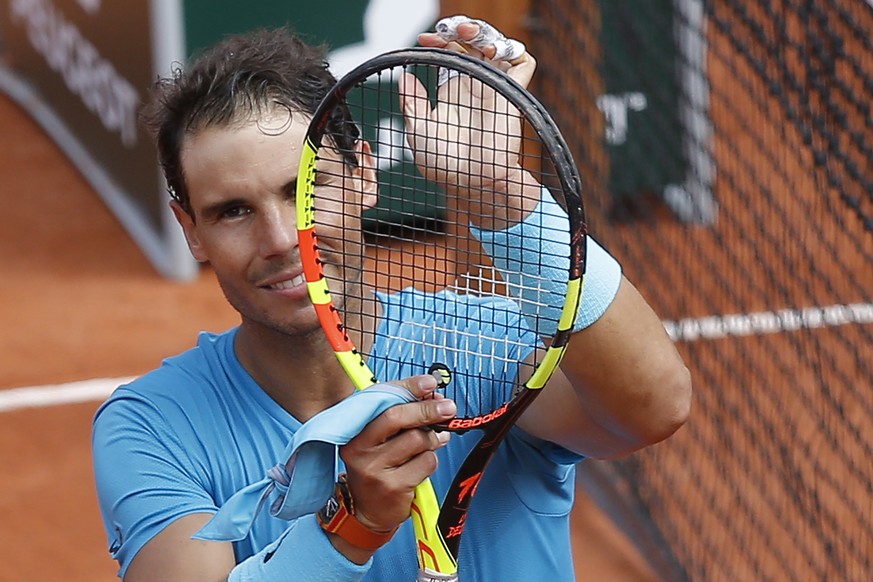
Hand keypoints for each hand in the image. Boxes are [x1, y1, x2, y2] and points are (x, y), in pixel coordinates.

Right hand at [339, 374, 455, 533]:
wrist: (368, 513)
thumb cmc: (379, 470)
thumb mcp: (379, 442)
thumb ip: (400, 418)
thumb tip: (433, 397)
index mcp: (355, 432)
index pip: (381, 400)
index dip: (407, 387)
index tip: (429, 382)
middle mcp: (360, 448)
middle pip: (397, 417)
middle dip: (427, 409)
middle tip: (448, 407)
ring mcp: (375, 468)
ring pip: (417, 440)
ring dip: (432, 439)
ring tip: (432, 443)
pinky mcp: (393, 486)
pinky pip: (426, 462)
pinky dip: (431, 460)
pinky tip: (423, 465)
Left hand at [399, 17, 540, 229]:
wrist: (469, 182)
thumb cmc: (443, 164)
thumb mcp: (417, 131)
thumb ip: (412, 103)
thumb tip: (405, 76)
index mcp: (452, 91)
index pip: (450, 53)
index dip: (439, 40)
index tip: (423, 40)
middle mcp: (475, 85)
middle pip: (474, 42)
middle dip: (462, 28)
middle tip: (448, 30)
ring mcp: (495, 88)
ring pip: (499, 45)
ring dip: (484, 32)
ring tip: (466, 34)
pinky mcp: (512, 95)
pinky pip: (523, 62)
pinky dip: (512, 49)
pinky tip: (490, 52)